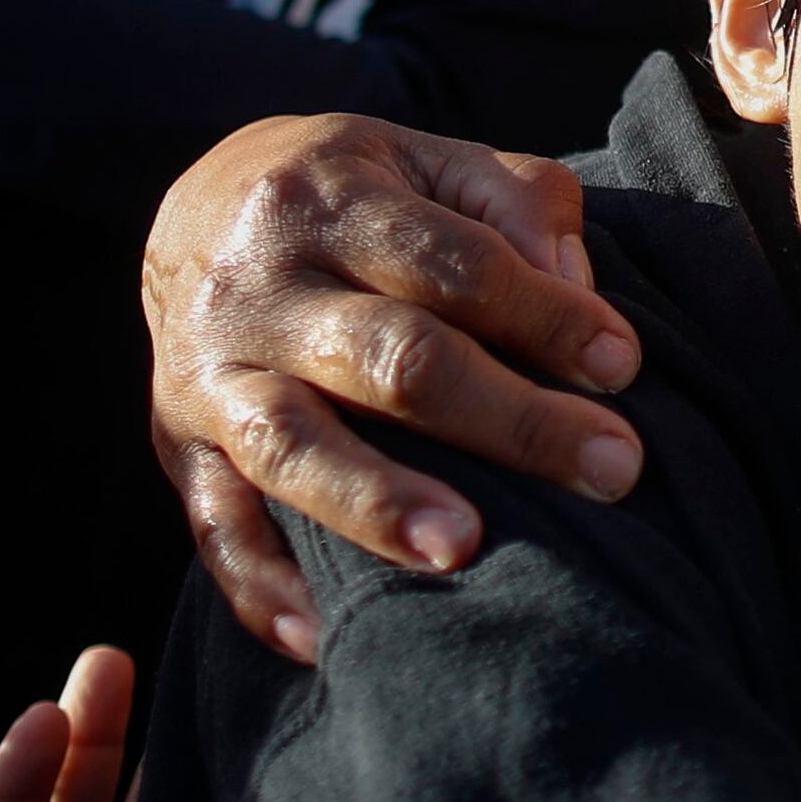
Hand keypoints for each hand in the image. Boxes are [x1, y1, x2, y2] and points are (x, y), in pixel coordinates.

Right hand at [143, 113, 650, 661]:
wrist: (199, 207)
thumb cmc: (359, 196)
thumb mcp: (433, 161)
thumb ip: (516, 203)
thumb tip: (573, 286)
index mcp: (331, 199)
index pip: (454, 262)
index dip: (545, 316)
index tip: (621, 367)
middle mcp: (259, 287)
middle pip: (391, 357)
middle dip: (510, 419)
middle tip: (612, 469)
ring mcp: (209, 375)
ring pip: (292, 444)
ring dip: (379, 502)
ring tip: (465, 549)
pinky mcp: (178, 448)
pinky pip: (215, 528)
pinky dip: (265, 591)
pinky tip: (327, 640)